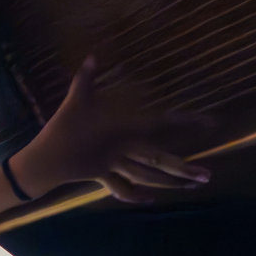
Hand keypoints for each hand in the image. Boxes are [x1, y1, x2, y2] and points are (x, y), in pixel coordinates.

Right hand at [13, 56, 210, 202]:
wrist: (46, 160)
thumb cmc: (62, 128)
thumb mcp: (74, 100)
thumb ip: (85, 78)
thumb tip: (92, 55)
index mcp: (122, 130)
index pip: (159, 125)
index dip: (185, 123)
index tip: (209, 123)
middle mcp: (124, 151)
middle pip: (159, 162)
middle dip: (184, 169)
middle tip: (208, 175)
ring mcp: (116, 167)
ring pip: (147, 178)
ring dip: (170, 184)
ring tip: (192, 186)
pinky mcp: (104, 177)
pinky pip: (123, 189)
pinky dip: (137, 196)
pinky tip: (152, 199)